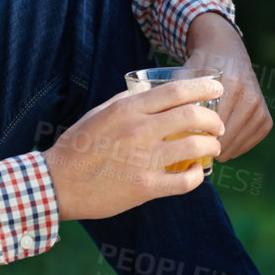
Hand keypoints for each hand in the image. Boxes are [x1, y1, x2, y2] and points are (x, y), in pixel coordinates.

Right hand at [44, 77, 223, 220]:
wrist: (57, 184)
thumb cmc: (77, 146)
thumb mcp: (99, 113)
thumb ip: (126, 101)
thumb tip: (151, 91)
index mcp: (128, 109)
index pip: (176, 91)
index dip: (203, 87)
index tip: (217, 88)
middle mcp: (139, 130)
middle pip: (193, 116)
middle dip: (213, 119)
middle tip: (218, 125)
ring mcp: (144, 159)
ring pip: (195, 146)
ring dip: (211, 146)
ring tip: (213, 147)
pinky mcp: (145, 187)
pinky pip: (184, 181)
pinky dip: (197, 175)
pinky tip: (196, 172)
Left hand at [182, 11, 272, 160]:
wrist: (226, 49)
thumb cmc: (200, 65)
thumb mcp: (185, 75)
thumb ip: (175, 98)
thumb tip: (162, 132)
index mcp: (231, 86)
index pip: (213, 128)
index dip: (195, 141)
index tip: (182, 143)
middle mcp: (250, 97)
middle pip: (225, 140)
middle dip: (207, 147)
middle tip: (191, 148)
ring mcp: (260, 109)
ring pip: (237, 145)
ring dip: (221, 150)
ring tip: (205, 145)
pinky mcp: (265, 118)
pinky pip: (249, 143)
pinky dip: (235, 146)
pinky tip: (222, 141)